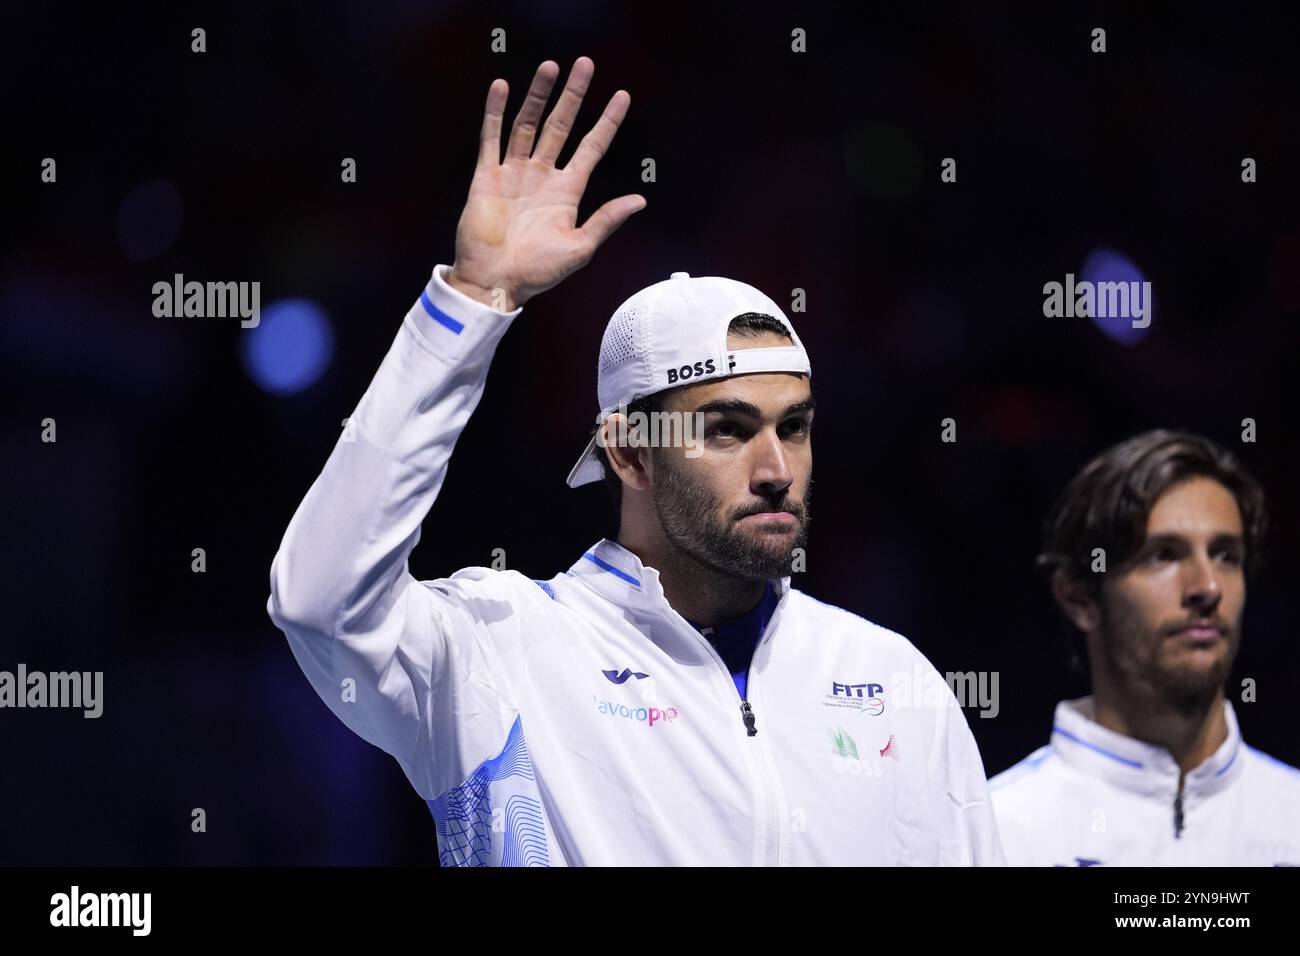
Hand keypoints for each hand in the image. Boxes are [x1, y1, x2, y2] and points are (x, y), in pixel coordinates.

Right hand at [447, 57, 645, 310]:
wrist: (494, 282)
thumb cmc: (537, 272)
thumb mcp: (580, 248)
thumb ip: (606, 220)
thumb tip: (640, 200)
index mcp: (567, 192)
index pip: (592, 147)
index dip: (607, 122)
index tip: (621, 96)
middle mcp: (542, 176)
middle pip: (561, 125)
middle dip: (574, 96)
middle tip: (586, 65)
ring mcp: (514, 173)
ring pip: (528, 124)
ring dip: (538, 95)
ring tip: (550, 66)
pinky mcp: (487, 177)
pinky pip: (492, 138)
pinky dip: (495, 112)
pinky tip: (502, 88)